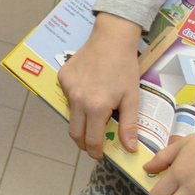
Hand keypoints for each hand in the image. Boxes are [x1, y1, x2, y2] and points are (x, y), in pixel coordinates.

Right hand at [58, 13, 143, 157]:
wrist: (110, 40)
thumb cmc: (124, 68)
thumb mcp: (132, 98)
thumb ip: (129, 125)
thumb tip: (129, 148)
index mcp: (96, 107)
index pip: (91, 139)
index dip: (95, 151)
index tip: (100, 155)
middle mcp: (77, 100)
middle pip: (74, 132)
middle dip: (83, 143)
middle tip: (93, 145)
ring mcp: (67, 88)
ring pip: (71, 115)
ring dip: (81, 122)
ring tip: (93, 119)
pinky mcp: (62, 78)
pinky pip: (67, 97)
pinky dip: (77, 102)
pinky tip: (88, 93)